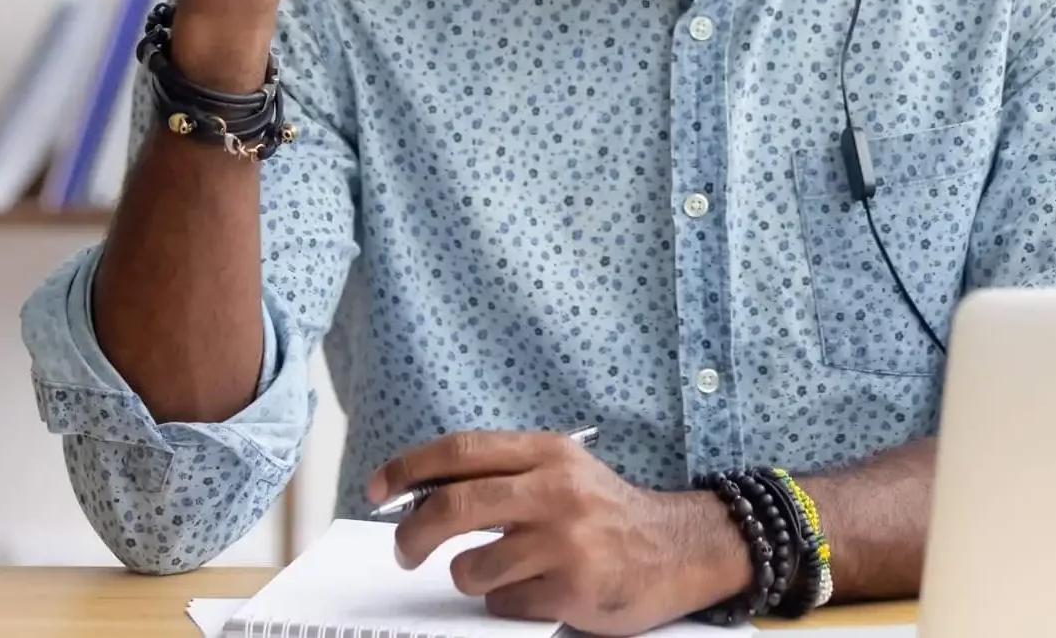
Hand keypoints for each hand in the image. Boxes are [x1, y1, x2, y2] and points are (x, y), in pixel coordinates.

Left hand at [370, 430, 749, 635]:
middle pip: (453, 507)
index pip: (460, 450)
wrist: (677, 548)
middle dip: (413, 535)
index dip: (409, 468)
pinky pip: (503, 604)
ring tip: (500, 572)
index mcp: (547, 453)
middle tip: (405, 553)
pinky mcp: (572, 588)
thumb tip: (421, 491)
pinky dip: (507, 602)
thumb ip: (503, 473)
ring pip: (471, 567)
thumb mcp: (561, 470)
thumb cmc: (606, 511)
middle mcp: (555, 490)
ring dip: (470, 577)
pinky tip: (538, 589)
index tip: (378, 489)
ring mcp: (565, 541)